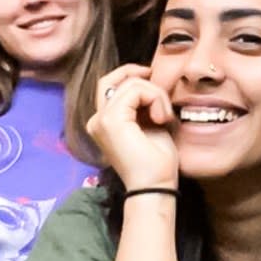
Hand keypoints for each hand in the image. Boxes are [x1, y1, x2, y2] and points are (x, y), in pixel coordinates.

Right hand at [86, 64, 178, 191]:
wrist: (155, 185)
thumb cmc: (156, 161)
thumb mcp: (149, 123)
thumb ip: (143, 103)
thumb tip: (149, 79)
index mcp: (103, 122)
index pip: (110, 85)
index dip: (131, 75)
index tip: (153, 79)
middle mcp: (96, 120)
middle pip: (112, 79)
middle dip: (139, 77)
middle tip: (159, 89)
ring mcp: (101, 119)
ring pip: (129, 84)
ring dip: (155, 94)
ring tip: (164, 117)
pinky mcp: (111, 120)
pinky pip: (135, 90)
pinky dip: (155, 98)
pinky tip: (161, 119)